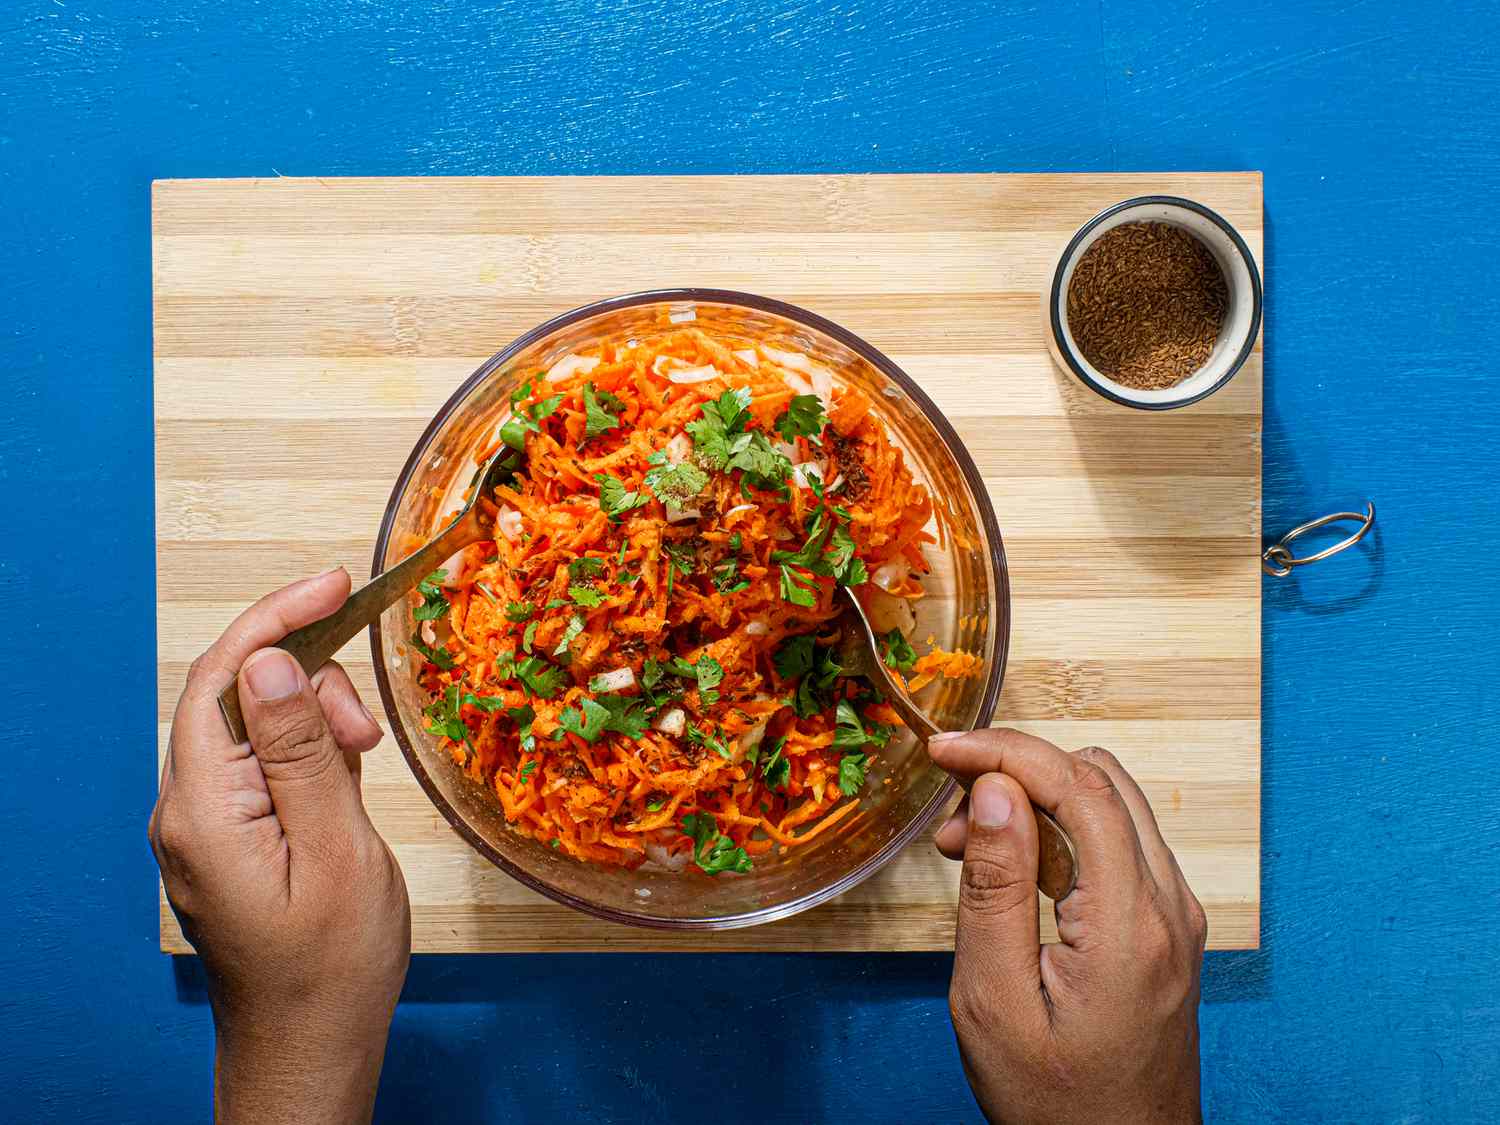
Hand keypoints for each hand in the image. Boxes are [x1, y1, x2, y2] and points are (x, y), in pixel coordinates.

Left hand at [149, 569, 410, 1124]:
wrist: (310, 1048)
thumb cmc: (332, 966)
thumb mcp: (336, 848)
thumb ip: (300, 750)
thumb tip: (269, 659)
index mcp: (203, 809)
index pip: (224, 676)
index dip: (280, 616)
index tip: (339, 581)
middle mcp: (187, 808)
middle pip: (236, 692)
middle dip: (311, 679)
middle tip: (371, 730)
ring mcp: (205, 823)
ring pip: (254, 724)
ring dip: (316, 717)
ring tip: (366, 761)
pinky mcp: (230, 835)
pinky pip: (264, 761)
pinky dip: (310, 748)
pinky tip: (346, 773)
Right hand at [929, 729, 1206, 1124]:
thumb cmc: (1055, 1104)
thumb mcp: (995, 1000)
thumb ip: (995, 888)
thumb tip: (996, 790)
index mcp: (1129, 921)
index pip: (1077, 786)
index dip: (1005, 751)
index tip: (944, 751)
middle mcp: (1168, 905)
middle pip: (1099, 780)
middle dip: (1016, 774)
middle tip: (952, 818)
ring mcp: (1174, 915)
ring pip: (1109, 805)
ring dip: (1036, 804)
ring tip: (970, 851)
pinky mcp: (1164, 928)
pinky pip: (1116, 846)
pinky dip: (1059, 836)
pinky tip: (1011, 872)